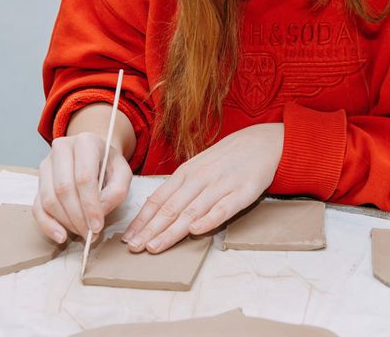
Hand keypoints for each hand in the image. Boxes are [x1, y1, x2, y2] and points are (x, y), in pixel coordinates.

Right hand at [33, 132, 131, 243]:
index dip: (90, 205)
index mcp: (85, 143)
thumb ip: (117, 190)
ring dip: (65, 222)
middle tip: (90, 234)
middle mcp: (61, 149)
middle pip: (63, 189)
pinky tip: (60, 236)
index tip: (97, 226)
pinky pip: (38, 206)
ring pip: (49, 198)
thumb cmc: (109, 165)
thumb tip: (101, 211)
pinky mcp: (39, 180)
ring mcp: (46, 164)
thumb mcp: (123, 173)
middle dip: (77, 217)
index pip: (84, 177)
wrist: (94, 154)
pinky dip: (47, 224)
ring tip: (82, 233)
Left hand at [122, 123, 283, 252]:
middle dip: (149, 230)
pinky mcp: (242, 192)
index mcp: (186, 173)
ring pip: (191, 211)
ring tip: (154, 246)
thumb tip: (158, 210)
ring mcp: (220, 185)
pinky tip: (195, 231)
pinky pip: (223, 208)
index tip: (129, 237)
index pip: (158, 199)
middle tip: (134, 248)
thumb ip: (181, 187)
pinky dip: (208, 220)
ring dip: (171, 231)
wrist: (260, 142)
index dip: (142, 220)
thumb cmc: (226, 158)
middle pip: (170, 208)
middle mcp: (199, 179)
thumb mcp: (198, 166)